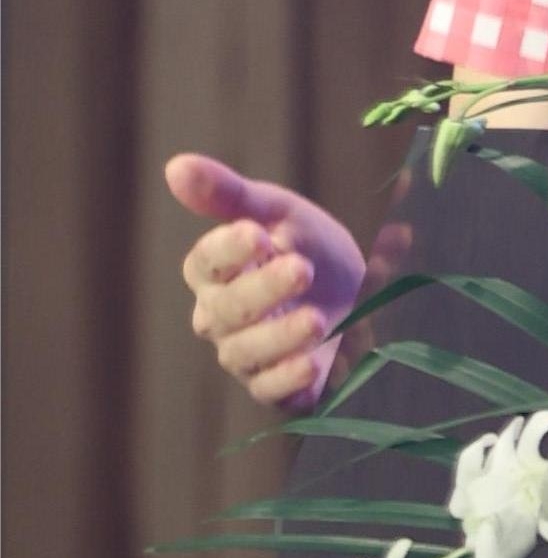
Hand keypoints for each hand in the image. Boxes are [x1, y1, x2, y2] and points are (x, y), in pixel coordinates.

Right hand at [166, 152, 365, 411]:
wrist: (362, 291)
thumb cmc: (308, 246)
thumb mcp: (278, 212)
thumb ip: (229, 194)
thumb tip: (175, 166)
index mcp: (217, 272)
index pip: (206, 262)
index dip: (229, 248)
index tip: (258, 231)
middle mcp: (222, 317)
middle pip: (226, 309)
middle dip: (263, 289)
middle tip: (302, 268)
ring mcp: (247, 355)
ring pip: (245, 352)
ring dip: (280, 336)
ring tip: (316, 319)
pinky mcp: (277, 388)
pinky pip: (270, 392)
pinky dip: (289, 381)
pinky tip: (312, 366)